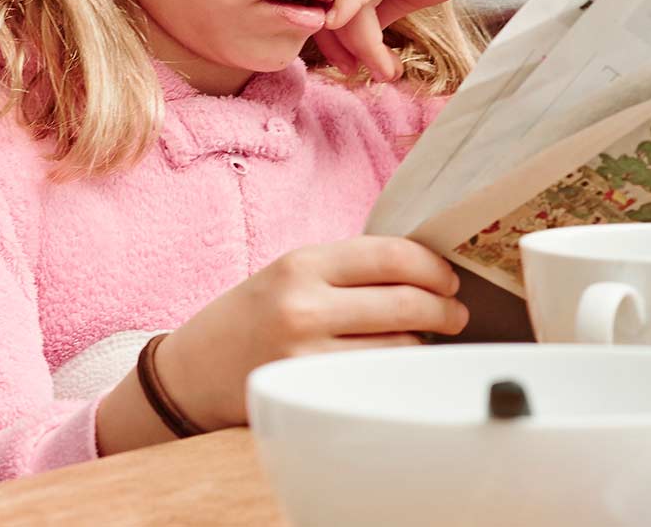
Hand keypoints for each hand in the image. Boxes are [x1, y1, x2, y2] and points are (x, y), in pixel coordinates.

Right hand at [153, 237, 469, 430]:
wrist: (194, 371)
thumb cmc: (251, 318)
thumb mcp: (290, 274)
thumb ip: (349, 270)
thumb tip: (427, 274)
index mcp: (301, 264)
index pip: (391, 256)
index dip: (433, 267)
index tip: (448, 278)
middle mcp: (304, 306)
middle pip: (407, 302)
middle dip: (445, 309)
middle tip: (456, 314)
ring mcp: (307, 356)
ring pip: (400, 347)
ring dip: (423, 344)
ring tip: (421, 342)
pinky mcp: (310, 395)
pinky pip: (378, 381)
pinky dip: (398, 372)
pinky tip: (396, 368)